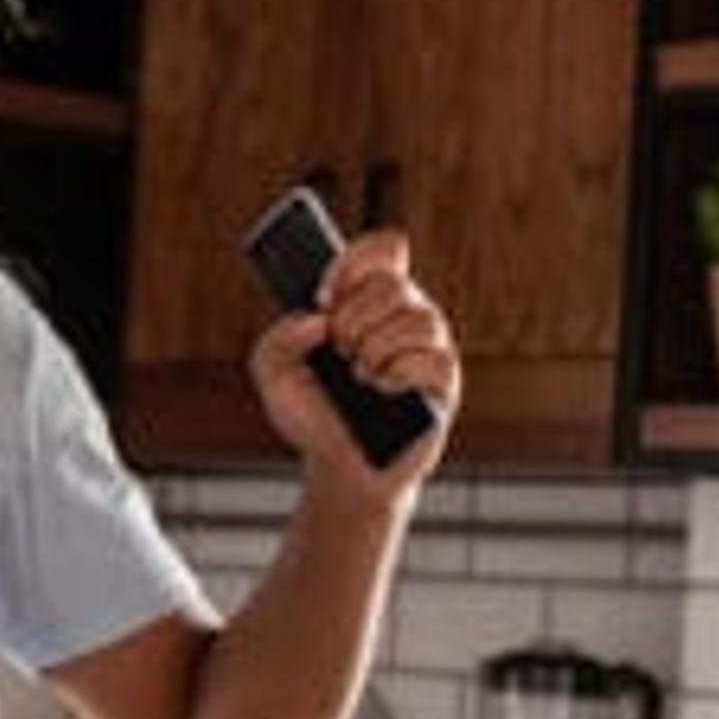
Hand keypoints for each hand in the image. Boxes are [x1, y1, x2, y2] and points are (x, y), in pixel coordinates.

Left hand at [249, 227, 458, 504]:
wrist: (339, 468)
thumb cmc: (314, 415)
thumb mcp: (274, 376)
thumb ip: (276, 341)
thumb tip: (316, 319)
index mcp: (371, 301)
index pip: (385, 249)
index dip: (354, 262)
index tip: (323, 297)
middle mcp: (406, 316)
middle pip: (394, 284)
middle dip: (353, 318)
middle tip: (337, 352)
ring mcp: (430, 348)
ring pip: (418, 318)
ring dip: (375, 347)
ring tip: (358, 376)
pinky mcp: (444, 383)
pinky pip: (432, 358)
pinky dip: (397, 372)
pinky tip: (379, 388)